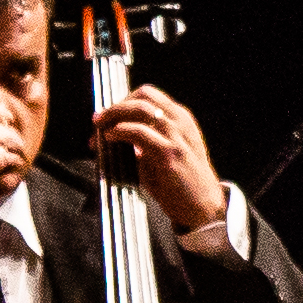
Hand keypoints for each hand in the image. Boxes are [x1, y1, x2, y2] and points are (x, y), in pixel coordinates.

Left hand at [89, 84, 229, 236]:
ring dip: (114, 115)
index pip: (148, 95)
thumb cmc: (182, 184)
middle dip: (116, 105)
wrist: (203, 207)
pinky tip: (109, 138)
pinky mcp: (170, 153)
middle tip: (99, 119)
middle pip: (143, 95)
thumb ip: (144, 142)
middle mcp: (180, 121)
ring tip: (100, 128)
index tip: (107, 115)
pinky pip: (139, 132)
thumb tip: (114, 135)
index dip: (123, 101)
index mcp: (181, 119)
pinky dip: (120, 131)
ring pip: (140, 109)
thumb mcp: (165, 154)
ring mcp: (177, 136)